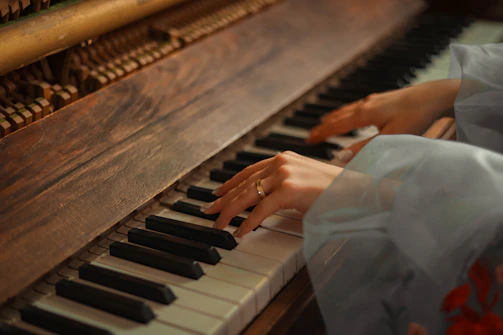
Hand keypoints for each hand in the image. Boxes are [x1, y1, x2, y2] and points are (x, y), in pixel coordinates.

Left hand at [202, 151, 342, 236]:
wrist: (358, 190)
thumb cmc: (334, 190)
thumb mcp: (303, 182)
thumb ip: (283, 186)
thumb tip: (263, 201)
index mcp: (283, 158)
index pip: (248, 172)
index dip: (229, 184)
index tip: (217, 194)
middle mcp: (280, 162)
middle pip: (243, 183)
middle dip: (223, 199)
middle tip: (208, 211)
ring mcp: (284, 174)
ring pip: (248, 195)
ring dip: (230, 212)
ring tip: (219, 225)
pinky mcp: (289, 189)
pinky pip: (261, 209)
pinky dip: (248, 222)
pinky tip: (240, 232)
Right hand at [306, 79, 460, 162]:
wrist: (437, 95)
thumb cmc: (416, 117)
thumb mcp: (390, 138)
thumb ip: (365, 148)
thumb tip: (340, 157)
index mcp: (364, 114)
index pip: (336, 125)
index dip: (321, 133)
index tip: (308, 140)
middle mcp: (366, 104)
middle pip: (338, 116)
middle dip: (324, 126)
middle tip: (311, 135)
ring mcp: (374, 100)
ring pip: (347, 109)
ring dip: (334, 117)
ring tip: (325, 122)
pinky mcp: (384, 99)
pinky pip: (358, 106)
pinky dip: (347, 112)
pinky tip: (352, 113)